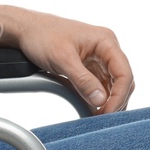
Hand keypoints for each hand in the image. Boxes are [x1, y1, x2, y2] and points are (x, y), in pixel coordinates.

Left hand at [10, 11, 133, 113]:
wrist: (26, 30)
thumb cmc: (43, 36)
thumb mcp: (62, 59)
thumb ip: (83, 80)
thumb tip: (101, 100)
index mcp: (106, 42)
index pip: (124, 73)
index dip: (119, 95)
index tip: (108, 112)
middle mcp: (105, 50)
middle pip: (122, 81)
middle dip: (115, 101)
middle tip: (103, 119)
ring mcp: (97, 59)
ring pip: (111, 86)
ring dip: (107, 102)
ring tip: (97, 118)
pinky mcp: (87, 67)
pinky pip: (98, 86)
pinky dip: (96, 99)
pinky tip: (91, 110)